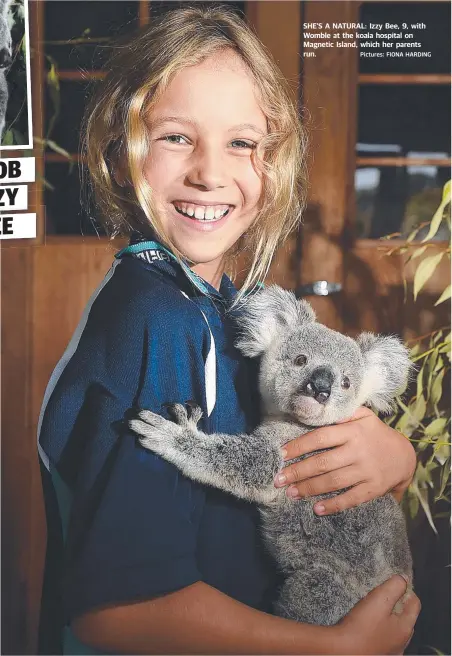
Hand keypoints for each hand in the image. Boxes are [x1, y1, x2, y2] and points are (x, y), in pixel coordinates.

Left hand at [274, 406, 415, 514]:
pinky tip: (317, 509)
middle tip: (279, 479)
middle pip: (322, 463)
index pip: (320, 437)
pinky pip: (351, 499)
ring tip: (291, 493)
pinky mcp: (373, 489)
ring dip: (310, 489)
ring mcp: (366, 471)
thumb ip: (342, 413)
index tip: (282, 453)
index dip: (299, 446)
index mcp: (352, 431)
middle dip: (298, 472)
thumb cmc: (375, 433)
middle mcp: (357, 451)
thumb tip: (316, 409)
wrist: (405, 456)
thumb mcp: (363, 416)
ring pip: (333, 482)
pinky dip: (333, 505)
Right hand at [332, 575, 420, 654]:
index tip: (392, 583)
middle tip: (381, 595)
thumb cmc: (362, 625)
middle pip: (406, 617)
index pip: (415, 603)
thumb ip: (394, 586)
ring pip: (396, 629)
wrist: (342, 650)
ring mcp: (392, 652)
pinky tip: (371, 627)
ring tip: (374, 609)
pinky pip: (386, 638)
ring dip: (389, 617)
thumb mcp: (379, 599)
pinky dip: (382, 629)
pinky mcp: (380, 655)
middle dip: (398, 603)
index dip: (406, 589)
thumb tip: (404, 578)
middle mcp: (403, 642)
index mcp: (406, 628)